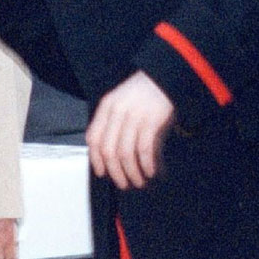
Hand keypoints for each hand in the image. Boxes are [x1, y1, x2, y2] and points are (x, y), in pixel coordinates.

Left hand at [86, 71, 174, 190]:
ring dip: (132, 173)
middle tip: (123, 183)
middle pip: (109, 150)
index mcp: (107, 106)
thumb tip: (107, 155)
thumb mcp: (120, 101)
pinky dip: (146, 165)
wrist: (165, 76)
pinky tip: (151, 171)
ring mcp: (135, 116)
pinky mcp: (152, 121)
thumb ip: (111, 122)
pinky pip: (144, 150)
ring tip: (138, 181)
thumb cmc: (142, 92)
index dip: (96, 159)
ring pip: (126, 154)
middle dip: (115, 172)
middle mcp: (118, 111)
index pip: (93, 138)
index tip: (102, 172)